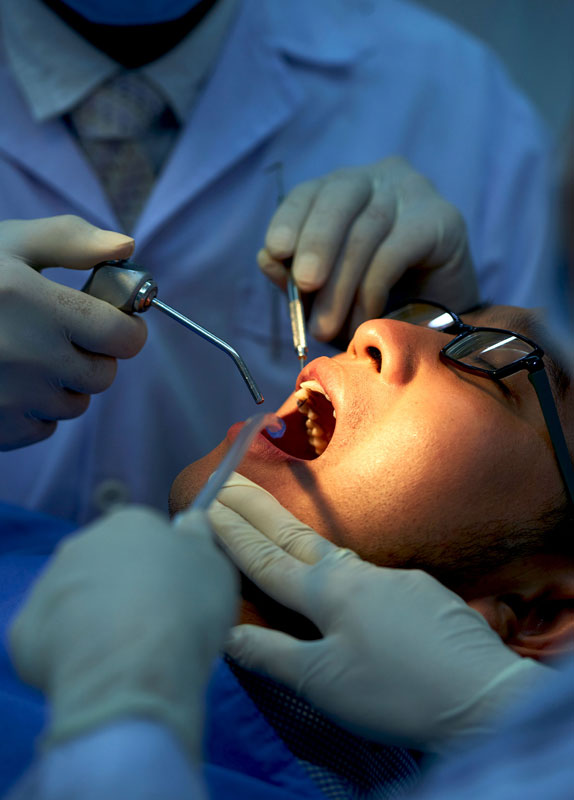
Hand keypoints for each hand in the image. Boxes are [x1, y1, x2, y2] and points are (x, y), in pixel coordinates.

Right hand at [0, 215, 147, 449]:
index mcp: (35, 303)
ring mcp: (10, 399)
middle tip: (58, 334)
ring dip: (61, 384)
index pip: (123, 337)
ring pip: (74, 403)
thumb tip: (128, 245)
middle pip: (102, 375)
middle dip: (91, 356)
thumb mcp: (6, 245)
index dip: (125, 328)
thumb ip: (70, 240)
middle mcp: (28, 357)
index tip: (113, 320)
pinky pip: (43, 428)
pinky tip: (3, 382)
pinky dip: (32, 410)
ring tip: (21, 355)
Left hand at [10, 506, 238, 759]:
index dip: (162, 570)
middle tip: (151, 626)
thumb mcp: (215, 566)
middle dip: (124, 591)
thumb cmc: (185, 609)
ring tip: (124, 653)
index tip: (176, 598)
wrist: (135, 667)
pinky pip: (50, 638)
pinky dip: (68, 653)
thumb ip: (199, 539)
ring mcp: (48, 583)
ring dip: (95, 619)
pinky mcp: (26, 628)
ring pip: (75, 599)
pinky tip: (94, 669)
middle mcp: (83, 543)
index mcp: (130, 523)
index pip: (145, 538)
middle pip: (106, 566)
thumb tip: (190, 520)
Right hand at [209, 474, 545, 753]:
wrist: (481, 694)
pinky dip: (339, 567)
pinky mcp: (421, 592)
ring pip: (332, 554)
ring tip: (273, 524)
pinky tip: (345, 583)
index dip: (234, 535)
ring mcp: (393, 578)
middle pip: (295, 536)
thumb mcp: (323, 683)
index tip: (207, 506)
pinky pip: (367, 574)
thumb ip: (272, 654)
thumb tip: (224, 632)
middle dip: (257, 510)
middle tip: (229, 481)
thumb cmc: (396, 692)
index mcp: (327, 593)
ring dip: (295, 535)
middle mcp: (357, 574)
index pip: (268, 559)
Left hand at [259, 157, 477, 342]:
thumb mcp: (325, 291)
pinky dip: (372, 289)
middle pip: (340, 195)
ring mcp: (415, 193)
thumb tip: (267, 258)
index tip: (276, 251)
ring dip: (341, 285)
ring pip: (366, 230)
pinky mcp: (444, 219)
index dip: (290, 218)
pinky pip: (395, 250)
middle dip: (316, 243)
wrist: (438, 323)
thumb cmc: (375, 301)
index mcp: (346, 188)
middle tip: (305, 285)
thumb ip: (294, 275)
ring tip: (329, 328)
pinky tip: (365, 319)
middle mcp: (381, 177)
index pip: (310, 191)